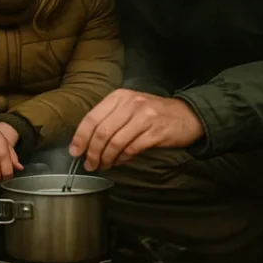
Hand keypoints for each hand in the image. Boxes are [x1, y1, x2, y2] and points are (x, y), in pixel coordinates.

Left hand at [69, 89, 204, 170]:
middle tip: (90, 165)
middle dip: (92, 152)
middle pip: (102, 132)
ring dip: (106, 158)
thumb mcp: (130, 108)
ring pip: (115, 142)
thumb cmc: (153, 114)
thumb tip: (87, 142)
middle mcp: (131, 104)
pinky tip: (120, 161)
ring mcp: (144, 117)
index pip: (92, 118)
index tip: (75, 152)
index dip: (81, 137)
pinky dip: (123, 158)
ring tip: (103, 165)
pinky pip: (132, 149)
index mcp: (119, 97)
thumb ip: (109, 120)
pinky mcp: (156, 131)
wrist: (187, 115)